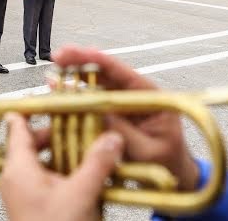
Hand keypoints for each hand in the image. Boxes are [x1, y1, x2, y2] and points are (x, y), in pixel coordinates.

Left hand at [0, 112, 123, 220]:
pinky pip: (50, 178)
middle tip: (83, 124)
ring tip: (90, 148)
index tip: (53, 95)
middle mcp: (17, 178)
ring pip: (45, 159)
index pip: (18, 124)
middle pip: (37, 141)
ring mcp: (25, 193)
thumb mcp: (81, 194)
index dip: (35, 107)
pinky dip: (68, 170)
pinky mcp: (37, 206)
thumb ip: (98, 162)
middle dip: (62, 132)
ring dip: (68, 152)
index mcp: (18, 169)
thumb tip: (111, 138)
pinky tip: (88, 174)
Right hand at [52, 46, 199, 190]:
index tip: (76, 52)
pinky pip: (93, 104)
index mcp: (149, 96)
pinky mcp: (113, 116)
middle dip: (80, 62)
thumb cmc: (168, 161)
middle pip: (105, 73)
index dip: (97, 60)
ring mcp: (122, 104)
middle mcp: (134, 94)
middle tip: (58, 55)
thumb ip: (123, 132)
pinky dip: (76, 98)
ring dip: (74, 79)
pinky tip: (59, 93)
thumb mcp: (147, 150)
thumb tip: (95, 112)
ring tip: (53, 74)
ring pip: (96, 86)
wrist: (174, 176)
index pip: (122, 72)